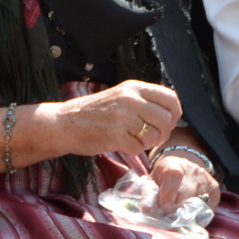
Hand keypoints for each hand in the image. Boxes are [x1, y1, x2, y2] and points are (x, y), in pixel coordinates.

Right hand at [50, 80, 178, 157]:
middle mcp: (130, 99)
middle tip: (152, 136)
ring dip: (148, 143)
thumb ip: (144, 100)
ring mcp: (122, 118)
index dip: (175, 113)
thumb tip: (172, 112)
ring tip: (135, 140)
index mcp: (133, 87)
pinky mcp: (114, 136)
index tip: (169, 122)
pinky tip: (123, 145)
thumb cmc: (95, 112)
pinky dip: (134, 150)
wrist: (64, 123)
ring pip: (154, 136)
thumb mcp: (120, 95)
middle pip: (166, 119)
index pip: (170, 98)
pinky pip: (138, 148)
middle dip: (163, 132)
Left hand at [149, 150, 220, 211]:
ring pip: (199, 203)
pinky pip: (210, 206)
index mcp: (173, 165)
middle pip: (187, 194)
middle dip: (177, 210)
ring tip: (180, 218)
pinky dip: (201, 215)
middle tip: (170, 219)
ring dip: (189, 214)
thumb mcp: (152, 182)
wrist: (181, 166)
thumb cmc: (163, 178)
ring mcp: (205, 178)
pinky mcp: (215, 188)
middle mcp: (192, 170)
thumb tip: (146, 210)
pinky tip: (192, 214)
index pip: (173, 176)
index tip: (165, 207)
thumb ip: (148, 195)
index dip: (169, 193)